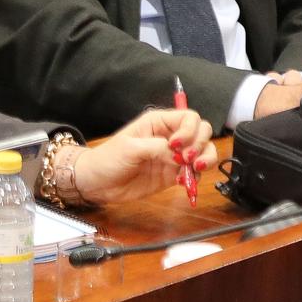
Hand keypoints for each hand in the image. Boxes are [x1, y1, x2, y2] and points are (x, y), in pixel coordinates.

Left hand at [69, 108, 217, 205]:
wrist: (98, 183)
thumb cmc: (108, 158)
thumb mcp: (130, 148)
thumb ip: (156, 147)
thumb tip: (177, 153)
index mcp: (159, 122)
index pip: (188, 118)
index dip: (189, 131)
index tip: (177, 146)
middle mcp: (170, 136)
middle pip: (201, 132)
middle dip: (200, 145)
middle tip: (187, 159)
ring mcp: (173, 156)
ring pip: (202, 152)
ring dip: (204, 160)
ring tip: (193, 170)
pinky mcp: (172, 174)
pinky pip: (192, 173)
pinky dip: (194, 178)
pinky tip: (183, 183)